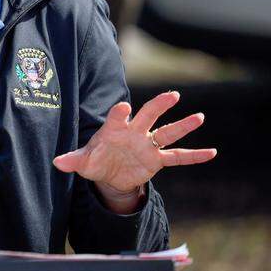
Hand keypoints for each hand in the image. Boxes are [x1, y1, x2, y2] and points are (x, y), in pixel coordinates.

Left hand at [53, 92, 215, 210]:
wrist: (109, 174)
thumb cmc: (95, 161)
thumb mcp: (83, 162)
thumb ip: (73, 160)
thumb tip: (58, 163)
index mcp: (114, 130)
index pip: (117, 117)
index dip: (119, 113)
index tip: (123, 108)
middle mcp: (134, 133)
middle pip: (148, 116)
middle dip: (159, 106)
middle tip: (173, 95)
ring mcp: (147, 145)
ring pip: (167, 133)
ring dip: (182, 127)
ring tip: (199, 117)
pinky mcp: (156, 160)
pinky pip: (178, 157)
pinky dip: (194, 156)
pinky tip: (212, 152)